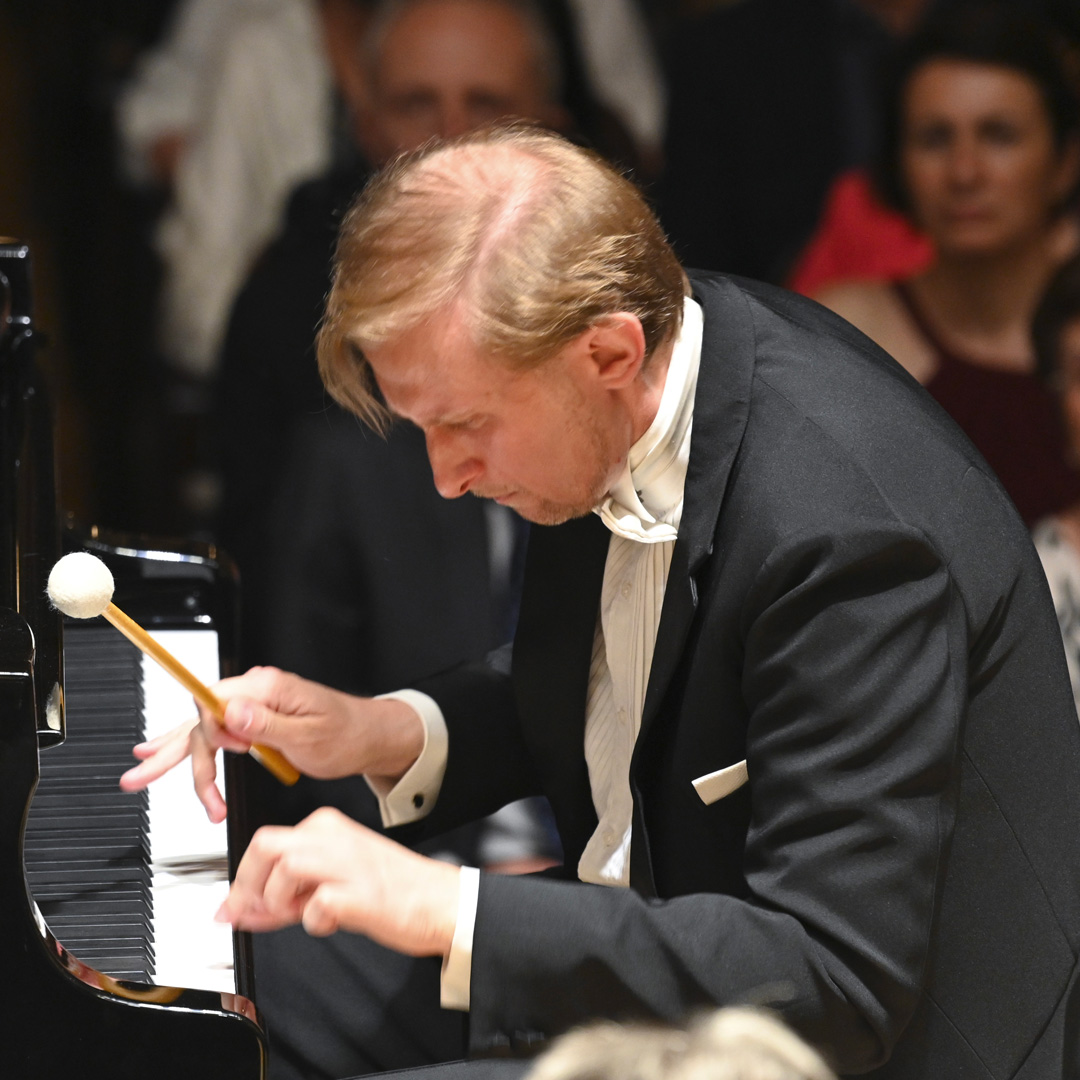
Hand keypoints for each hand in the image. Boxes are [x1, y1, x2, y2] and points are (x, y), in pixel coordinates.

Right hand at [120, 667, 424, 820]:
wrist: (370, 737)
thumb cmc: (347, 736)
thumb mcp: (308, 736)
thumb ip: (266, 726)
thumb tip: (232, 712)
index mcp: (267, 688)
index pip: (214, 704)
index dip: (205, 736)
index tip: (207, 757)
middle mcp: (257, 692)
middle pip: (202, 719)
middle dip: (173, 751)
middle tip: (140, 775)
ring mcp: (256, 705)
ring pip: (206, 730)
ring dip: (179, 756)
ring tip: (142, 774)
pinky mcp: (259, 720)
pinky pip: (219, 733)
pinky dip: (196, 750)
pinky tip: (164, 752)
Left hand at [217, 807, 460, 955]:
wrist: (438, 899)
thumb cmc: (390, 889)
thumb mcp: (331, 880)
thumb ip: (286, 892)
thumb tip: (241, 909)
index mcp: (327, 828)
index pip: (264, 842)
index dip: (242, 879)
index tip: (235, 908)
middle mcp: (333, 838)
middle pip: (265, 846)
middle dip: (249, 886)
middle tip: (256, 914)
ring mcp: (347, 863)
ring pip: (284, 869)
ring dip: (280, 902)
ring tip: (302, 915)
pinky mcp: (359, 892)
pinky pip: (316, 905)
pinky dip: (314, 922)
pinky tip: (331, 922)